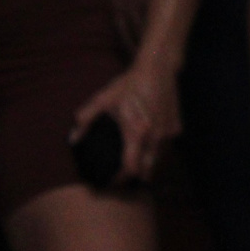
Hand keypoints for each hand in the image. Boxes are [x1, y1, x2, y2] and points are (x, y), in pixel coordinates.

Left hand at [71, 62, 181, 184]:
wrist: (159, 68)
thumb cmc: (129, 84)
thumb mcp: (103, 100)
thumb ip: (85, 120)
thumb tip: (72, 140)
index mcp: (137, 132)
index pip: (130, 168)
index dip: (121, 179)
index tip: (111, 182)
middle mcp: (156, 136)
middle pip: (148, 169)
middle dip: (135, 177)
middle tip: (122, 181)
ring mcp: (169, 133)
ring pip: (159, 159)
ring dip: (147, 166)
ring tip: (134, 168)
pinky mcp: (177, 127)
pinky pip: (166, 147)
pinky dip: (157, 152)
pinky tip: (148, 148)